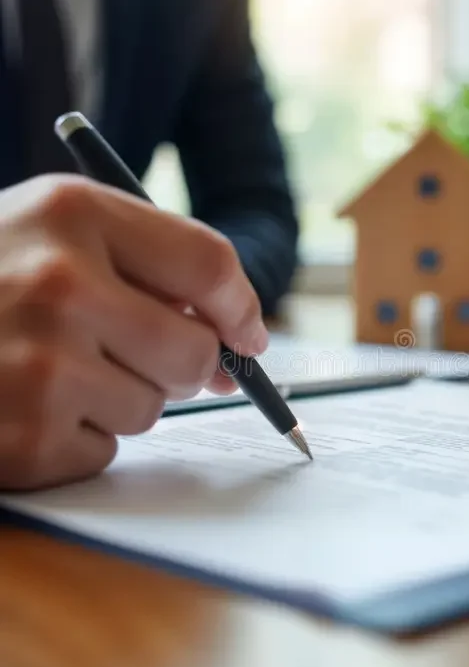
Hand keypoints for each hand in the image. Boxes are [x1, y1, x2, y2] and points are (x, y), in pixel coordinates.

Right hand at [0, 175, 267, 489]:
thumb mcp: (48, 231)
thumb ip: (146, 263)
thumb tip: (235, 342)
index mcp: (71, 215)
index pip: (208, 263)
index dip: (241, 306)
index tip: (246, 334)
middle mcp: (59, 287)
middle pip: (194, 352)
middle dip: (179, 364)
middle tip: (131, 353)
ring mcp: (39, 369)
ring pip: (151, 408)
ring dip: (117, 399)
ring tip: (47, 370)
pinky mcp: (24, 440)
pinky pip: (104, 451)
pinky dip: (76, 439)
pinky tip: (23, 406)